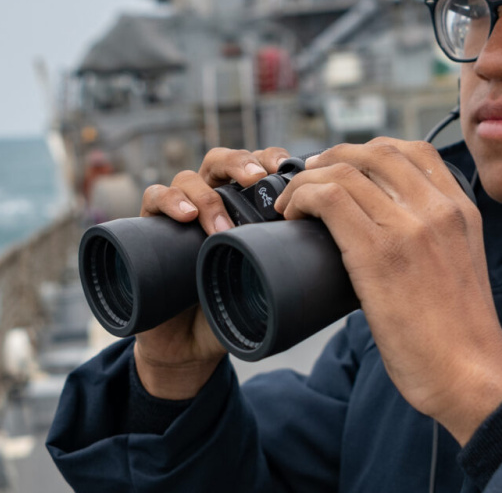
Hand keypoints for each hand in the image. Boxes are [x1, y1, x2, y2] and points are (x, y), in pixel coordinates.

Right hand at [133, 146, 290, 399]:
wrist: (189, 344)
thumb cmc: (233, 308)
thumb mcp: (270, 287)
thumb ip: (300, 277)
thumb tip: (352, 280)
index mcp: (242, 206)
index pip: (256, 166)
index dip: (271, 158)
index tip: (290, 167)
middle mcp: (210, 201)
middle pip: (222, 161)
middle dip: (240, 163)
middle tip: (257, 180)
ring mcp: (179, 213)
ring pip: (188, 177)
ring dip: (205, 194)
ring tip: (220, 224)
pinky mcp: (149, 228)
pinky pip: (153, 198)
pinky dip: (168, 200)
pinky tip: (185, 216)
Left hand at [275, 138, 501, 444]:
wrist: (470, 373)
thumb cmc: (459, 335)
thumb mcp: (460, 265)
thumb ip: (433, 238)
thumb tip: (383, 232)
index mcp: (460, 209)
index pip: (415, 151)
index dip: (369, 151)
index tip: (344, 168)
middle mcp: (437, 209)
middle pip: (375, 151)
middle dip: (333, 157)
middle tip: (309, 179)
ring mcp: (408, 227)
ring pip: (345, 171)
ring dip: (308, 179)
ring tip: (292, 202)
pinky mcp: (378, 253)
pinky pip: (329, 198)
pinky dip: (302, 197)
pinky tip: (292, 215)